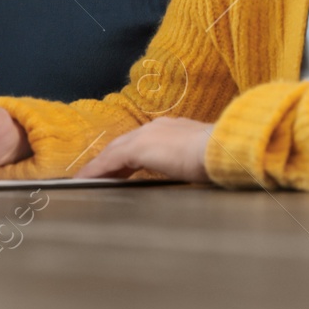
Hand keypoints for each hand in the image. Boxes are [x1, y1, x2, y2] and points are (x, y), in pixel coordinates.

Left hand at [75, 117, 211, 181]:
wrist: (223, 147)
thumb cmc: (221, 156)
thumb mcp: (203, 159)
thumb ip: (193, 162)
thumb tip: (195, 172)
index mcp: (174, 129)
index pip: (143, 143)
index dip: (129, 157)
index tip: (121, 169)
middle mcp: (157, 128)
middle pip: (124, 145)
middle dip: (109, 160)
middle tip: (97, 175)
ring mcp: (146, 136)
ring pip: (114, 152)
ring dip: (100, 166)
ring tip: (86, 179)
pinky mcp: (138, 148)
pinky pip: (109, 161)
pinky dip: (96, 171)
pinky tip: (85, 180)